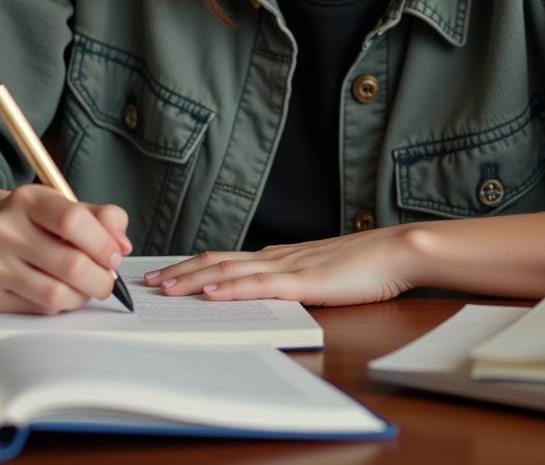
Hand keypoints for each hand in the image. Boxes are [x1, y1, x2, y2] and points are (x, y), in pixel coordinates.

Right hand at [0, 185, 131, 314]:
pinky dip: (61, 305)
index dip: (103, 243)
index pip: (73, 221)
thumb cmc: (35, 220)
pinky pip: (40, 309)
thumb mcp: (67, 204)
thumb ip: (103, 218)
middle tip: (109, 280)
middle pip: (70, 264)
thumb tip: (122, 246)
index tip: (116, 256)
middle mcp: (4, 230)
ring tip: (87, 286)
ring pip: (56, 294)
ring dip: (83, 296)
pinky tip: (61, 290)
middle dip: (101, 279)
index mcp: (27, 199)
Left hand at [143, 225, 422, 305]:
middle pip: (218, 261)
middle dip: (181, 272)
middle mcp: (278, 256)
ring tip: (166, 288)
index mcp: (281, 255)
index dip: (193, 265)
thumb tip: (271, 288)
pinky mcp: (304, 281)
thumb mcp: (322, 271)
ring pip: (231, 271)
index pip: (227, 258)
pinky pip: (260, 285)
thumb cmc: (365, 264)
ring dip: (195, 279)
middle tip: (148, 281)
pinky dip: (232, 288)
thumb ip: (295, 277)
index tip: (165, 273)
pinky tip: (212, 293)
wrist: (396, 251)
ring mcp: (289, 266)